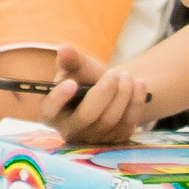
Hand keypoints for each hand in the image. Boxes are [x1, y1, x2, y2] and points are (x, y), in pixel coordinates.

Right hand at [42, 44, 156, 143]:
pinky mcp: (115, 140)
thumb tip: (63, 48)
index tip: (71, 83)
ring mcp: (94, 138)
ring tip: (126, 75)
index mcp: (52, 112)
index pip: (50, 110)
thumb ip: (70, 59)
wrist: (109, 92)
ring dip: (122, 93)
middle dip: (104, 92)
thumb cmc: (85, 80)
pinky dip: (136, 101)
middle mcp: (70, 130)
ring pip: (110, 119)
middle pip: (87, 115)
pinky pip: (128, 123)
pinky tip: (139, 84)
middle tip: (114, 72)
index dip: (59, 98)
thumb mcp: (76, 68)